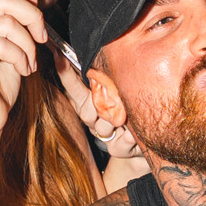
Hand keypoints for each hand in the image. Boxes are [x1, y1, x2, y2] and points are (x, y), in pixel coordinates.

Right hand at [51, 38, 141, 160]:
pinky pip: (118, 144)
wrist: (146, 144)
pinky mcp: (117, 148)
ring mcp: (104, 134)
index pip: (74, 87)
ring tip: (128, 118)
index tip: (59, 56)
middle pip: (85, 110)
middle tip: (112, 100)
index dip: (66, 74)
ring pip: (103, 127)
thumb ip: (110, 79)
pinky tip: (132, 135)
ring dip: (116, 122)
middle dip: (97, 105)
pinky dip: (127, 138)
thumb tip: (99, 56)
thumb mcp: (122, 92)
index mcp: (91, 101)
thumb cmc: (134, 111)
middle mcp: (94, 118)